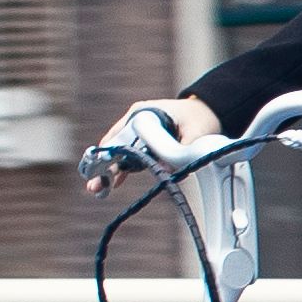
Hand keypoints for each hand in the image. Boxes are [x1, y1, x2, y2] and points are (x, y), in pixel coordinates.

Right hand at [98, 95, 223, 175]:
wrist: (207, 114)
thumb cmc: (200, 119)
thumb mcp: (195, 132)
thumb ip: (181, 150)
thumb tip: (163, 170)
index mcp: (143, 112)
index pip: (121, 133)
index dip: (110, 152)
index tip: (102, 167)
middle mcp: (137, 121)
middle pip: (115, 144)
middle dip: (104, 165)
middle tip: (93, 184)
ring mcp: (139, 132)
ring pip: (120, 153)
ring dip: (109, 170)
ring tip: (97, 189)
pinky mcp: (145, 143)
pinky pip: (130, 157)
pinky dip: (122, 170)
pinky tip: (113, 184)